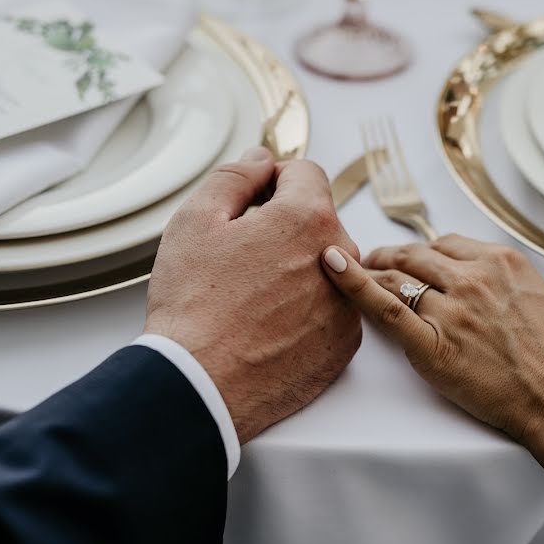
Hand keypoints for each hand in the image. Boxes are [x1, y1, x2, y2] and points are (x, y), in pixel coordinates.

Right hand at [145, 147, 361, 443]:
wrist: (202, 384)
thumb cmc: (194, 304)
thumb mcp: (197, 220)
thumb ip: (235, 176)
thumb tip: (262, 159)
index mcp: (308, 218)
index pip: (307, 174)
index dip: (274, 182)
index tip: (253, 203)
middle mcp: (342, 256)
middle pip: (319, 221)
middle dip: (287, 227)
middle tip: (244, 257)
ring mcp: (348, 303)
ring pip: (329, 266)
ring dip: (301, 268)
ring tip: (256, 295)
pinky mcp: (346, 342)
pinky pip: (333, 308)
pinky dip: (310, 309)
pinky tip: (273, 324)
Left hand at [320, 235, 543, 543]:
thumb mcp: (541, 300)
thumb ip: (505, 284)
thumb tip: (482, 284)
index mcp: (502, 262)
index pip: (446, 244)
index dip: (423, 251)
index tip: (412, 257)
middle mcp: (473, 277)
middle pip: (416, 256)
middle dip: (391, 256)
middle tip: (372, 259)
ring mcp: (451, 310)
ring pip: (398, 276)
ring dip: (373, 269)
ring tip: (353, 268)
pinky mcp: (432, 345)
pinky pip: (384, 306)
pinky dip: (353, 283)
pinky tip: (332, 266)